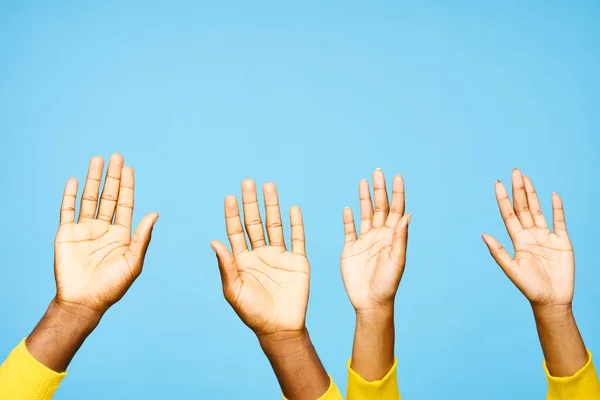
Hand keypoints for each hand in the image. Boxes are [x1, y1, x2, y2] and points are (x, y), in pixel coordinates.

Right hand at [54, 154, 158, 319]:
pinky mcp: (66, 234)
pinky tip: (75, 180)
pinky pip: (68, 210)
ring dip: (93, 180)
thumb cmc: (112, 286)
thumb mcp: (133, 262)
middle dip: (113, 177)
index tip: (129, 168)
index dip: (127, 186)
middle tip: (116, 156)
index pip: (126, 204)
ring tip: (97, 160)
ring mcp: (85, 230)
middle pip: (109, 196)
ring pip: (90, 199)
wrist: (84, 302)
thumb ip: (142, 237)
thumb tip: (155, 213)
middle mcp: (104, 229)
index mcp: (122, 234)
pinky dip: (71, 195)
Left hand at [211, 179, 309, 337]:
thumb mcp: (233, 290)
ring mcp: (279, 256)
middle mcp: (260, 253)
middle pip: (254, 222)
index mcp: (242, 260)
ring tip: (269, 186)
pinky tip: (293, 208)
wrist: (279, 328)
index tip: (229, 197)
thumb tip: (213, 241)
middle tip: (247, 182)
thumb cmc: (253, 313)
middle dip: (251, 202)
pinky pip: (297, 238)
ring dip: (272, 206)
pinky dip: (296, 223)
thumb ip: (226, 266)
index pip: (236, 231)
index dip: (232, 214)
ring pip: (275, 225)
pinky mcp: (297, 261)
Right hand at [341, 169, 410, 311]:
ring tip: (363, 182)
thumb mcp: (397, 260)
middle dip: (379, 190)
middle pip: (380, 207)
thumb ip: (400, 237)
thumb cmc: (387, 284)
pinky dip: (348, 219)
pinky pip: (349, 230)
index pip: (396, 210)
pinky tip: (348, 209)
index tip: (397, 177)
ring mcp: (364, 241)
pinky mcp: (350, 249)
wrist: (370, 302)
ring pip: (365, 214)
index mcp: (392, 237)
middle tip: (377, 172)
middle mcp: (379, 235)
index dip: (397, 193)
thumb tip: (408, 214)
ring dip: (364, 199)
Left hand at [482, 169, 573, 306]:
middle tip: (515, 171)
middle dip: (519, 190)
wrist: (551, 300)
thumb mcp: (511, 269)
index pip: (509, 214)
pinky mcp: (562, 242)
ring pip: (538, 210)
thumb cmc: (529, 287)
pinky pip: (559, 221)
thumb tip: (483, 235)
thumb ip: (498, 252)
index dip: (503, 199)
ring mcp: (546, 237)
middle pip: (523, 207)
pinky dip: (557, 208)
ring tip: (526, 178)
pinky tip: (552, 195)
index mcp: (517, 240)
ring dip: (533, 194)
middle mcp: (530, 235)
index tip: (498, 183)